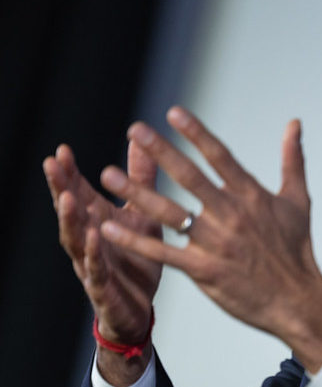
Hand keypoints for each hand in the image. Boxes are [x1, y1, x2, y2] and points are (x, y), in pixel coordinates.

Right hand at [44, 140, 161, 382]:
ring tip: (67, 197)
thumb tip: (142, 140)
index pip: (77, 193)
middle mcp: (89, 240)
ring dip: (69, 219)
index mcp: (97, 222)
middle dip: (60, 188)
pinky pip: (96, 270)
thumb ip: (140, 179)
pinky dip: (93, 254)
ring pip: (75, 240)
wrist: (141, 307)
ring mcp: (93, 265)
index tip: (61, 149)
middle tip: (52, 165)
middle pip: (70, 212)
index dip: (68, 173)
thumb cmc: (138, 257)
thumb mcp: (142, 214)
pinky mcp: (104, 288)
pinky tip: (94, 237)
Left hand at [98, 106, 321, 371]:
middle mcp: (232, 215)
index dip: (196, 133)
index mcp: (252, 195)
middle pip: (190, 177)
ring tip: (108, 175)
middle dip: (161, 151)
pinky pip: (163, 253)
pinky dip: (135, 241)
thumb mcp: (298, 199)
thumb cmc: (297, 249)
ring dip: (136, 193)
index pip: (220, 156)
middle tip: (135, 129)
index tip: (173, 112)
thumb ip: (292, 159)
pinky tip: (110, 228)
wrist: (297, 300)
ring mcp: (217, 243)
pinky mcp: (204, 270)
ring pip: (169, 213)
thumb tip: (294, 123)